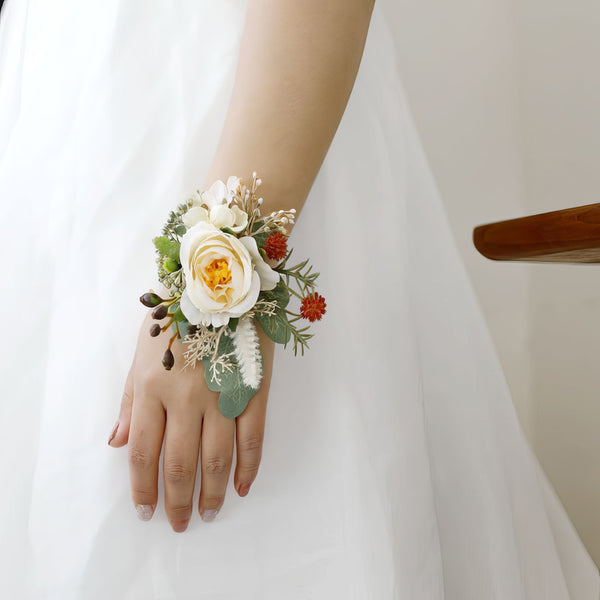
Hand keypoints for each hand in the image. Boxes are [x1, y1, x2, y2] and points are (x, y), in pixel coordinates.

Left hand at [108, 309, 274, 531]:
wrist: (221, 280)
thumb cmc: (176, 314)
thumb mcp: (143, 349)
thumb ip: (130, 398)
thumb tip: (118, 442)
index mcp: (152, 386)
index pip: (143, 451)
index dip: (143, 488)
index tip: (146, 512)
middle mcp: (185, 397)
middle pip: (179, 463)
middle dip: (177, 500)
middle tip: (180, 523)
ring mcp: (223, 394)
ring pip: (217, 457)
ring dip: (213, 492)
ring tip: (210, 513)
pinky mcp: (253, 389)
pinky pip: (253, 437)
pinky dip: (249, 467)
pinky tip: (243, 486)